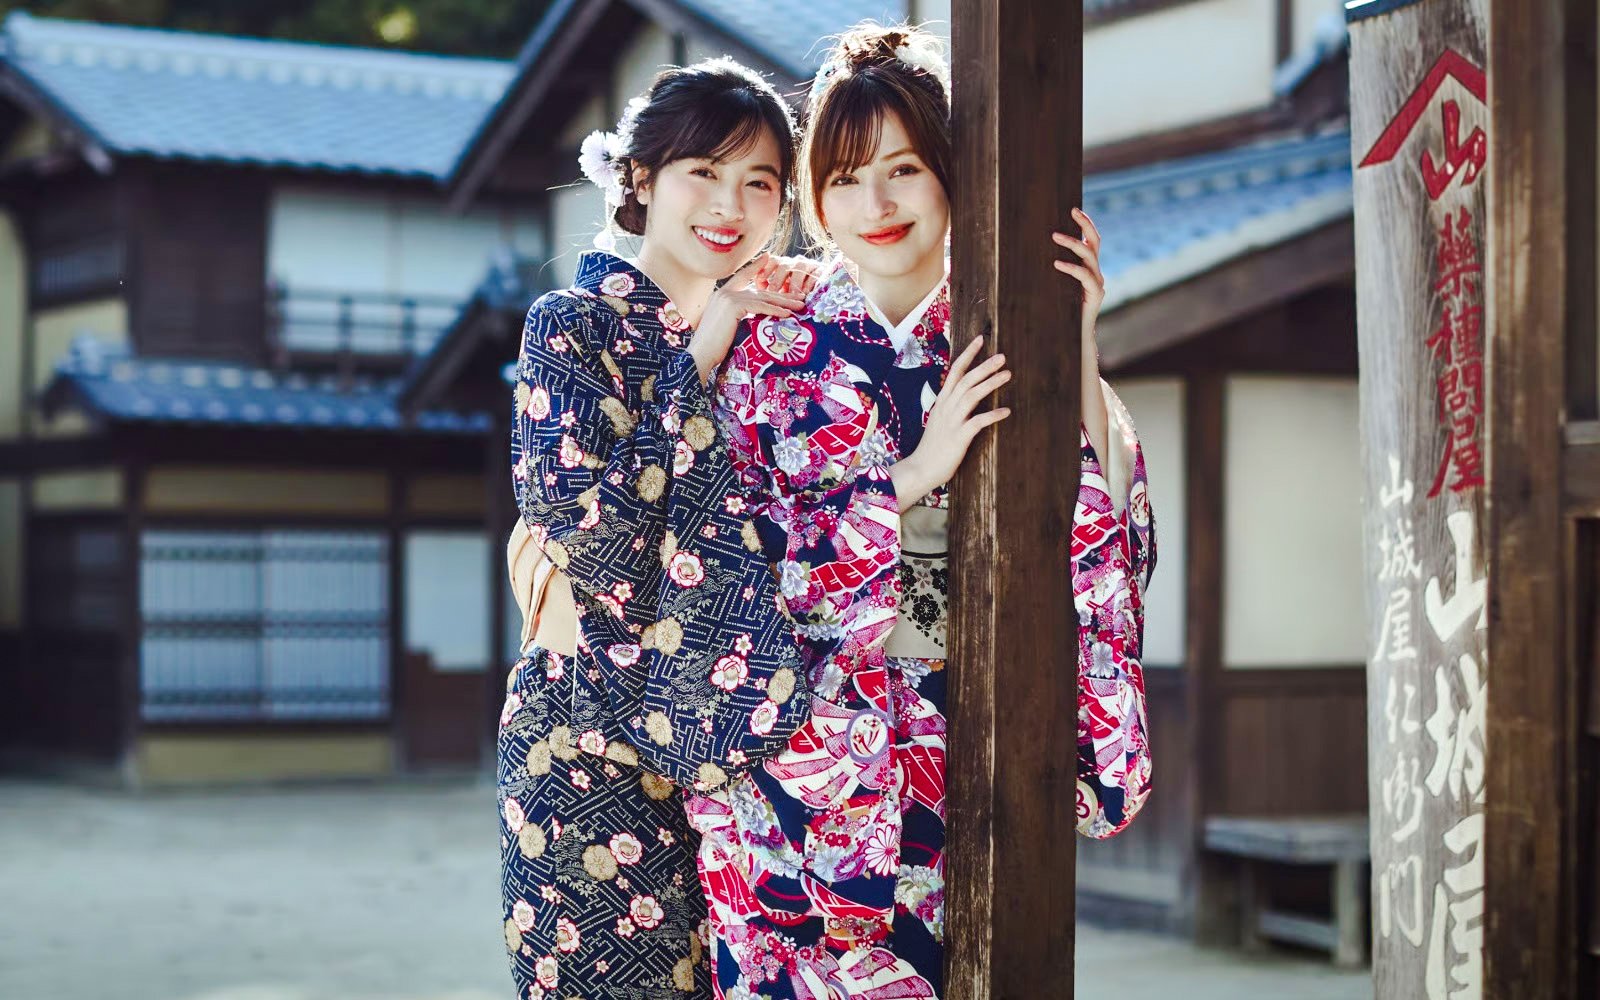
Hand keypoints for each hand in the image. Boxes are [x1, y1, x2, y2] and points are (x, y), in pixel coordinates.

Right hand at [689, 252, 807, 382]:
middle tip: (799, 296)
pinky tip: (788, 314)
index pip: (742, 276)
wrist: (700, 355)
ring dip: (784, 302)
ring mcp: (728, 297)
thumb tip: (753, 319)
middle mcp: (724, 292)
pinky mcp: (733, 306)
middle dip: (781, 293)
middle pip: (759, 290)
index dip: (756, 267)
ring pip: (762, 298)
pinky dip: (775, 311)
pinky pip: (760, 307)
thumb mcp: (725, 326)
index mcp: (721, 295)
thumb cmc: (712, 347)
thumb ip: (736, 316)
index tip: (769, 258)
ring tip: (800, 305)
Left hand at [755, 255, 822, 297]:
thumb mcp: (780, 289)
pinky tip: (805, 294)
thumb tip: (757, 289)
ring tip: (790, 295)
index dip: (766, 269)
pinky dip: (809, 284)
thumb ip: (768, 286)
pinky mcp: (821, 271)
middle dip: (777, 279)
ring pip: (800, 268)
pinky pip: (815, 274)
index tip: (760, 280)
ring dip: (794, 282)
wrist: (819, 288)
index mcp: (783, 264)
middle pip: (784, 265)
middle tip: (773, 291)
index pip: (772, 261)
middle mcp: (795, 262)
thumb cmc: (794, 291)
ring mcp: (809, 265)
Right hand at [891, 335, 1011, 510]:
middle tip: (1002, 356)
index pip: (955, 371)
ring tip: (1007, 374)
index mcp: (942, 401)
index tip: (981, 340)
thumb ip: (951, 407)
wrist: (921, 468)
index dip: (968, 355)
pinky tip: (1006, 411)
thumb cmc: (933, 446)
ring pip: (972, 395)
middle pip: (966, 380)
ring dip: (990, 383)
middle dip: (984, 366)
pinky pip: (977, 422)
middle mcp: (946, 407)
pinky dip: (992, 415)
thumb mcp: (939, 420)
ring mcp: (952, 421)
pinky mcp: (959, 437)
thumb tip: (964, 396)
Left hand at [1052, 206, 1104, 347]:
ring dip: (1072, 244)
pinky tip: (1057, 263)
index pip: (1091, 240)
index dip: (1085, 224)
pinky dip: (1070, 268)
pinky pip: (1084, 276)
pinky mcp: (1095, 295)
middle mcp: (1096, 273)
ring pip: (1089, 256)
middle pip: (1095, 242)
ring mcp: (1097, 283)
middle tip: (1071, 212)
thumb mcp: (1055, 286)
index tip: (1074, 209)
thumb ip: (1052, 270)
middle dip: (1085, 224)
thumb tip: (1029, 252)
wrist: (1073, 337)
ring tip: (1055, 236)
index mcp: (1089, 268)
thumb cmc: (1059, 311)